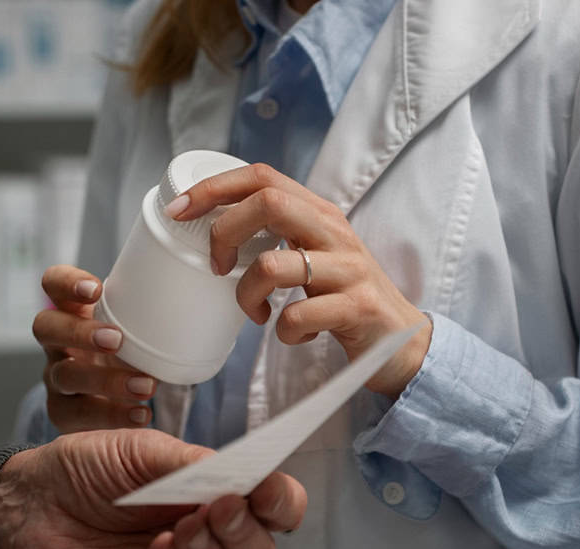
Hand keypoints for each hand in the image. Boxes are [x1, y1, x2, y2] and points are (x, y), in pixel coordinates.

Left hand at [0, 428, 305, 548]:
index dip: (280, 501)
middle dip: (245, 529)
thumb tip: (239, 473)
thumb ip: (192, 462)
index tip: (266, 487)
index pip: (273, 509)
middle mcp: (207, 543)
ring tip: (183, 528)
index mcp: (215, 498)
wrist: (27, 501)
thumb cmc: (83, 471)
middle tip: (219, 506)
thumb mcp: (141, 450)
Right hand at [33, 264, 158, 432]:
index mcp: (72, 310)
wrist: (115, 397)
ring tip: (145, 386)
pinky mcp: (61, 411)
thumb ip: (155, 309)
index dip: (66, 282)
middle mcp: (56, 342)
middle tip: (117, 340)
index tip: (96, 289)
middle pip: (46, 327)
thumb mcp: (134, 326)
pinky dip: (112, 415)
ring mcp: (55, 377)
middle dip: (79, 332)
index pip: (53, 283)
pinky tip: (141, 415)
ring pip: (64, 375)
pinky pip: (78, 414)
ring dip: (105, 380)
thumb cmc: (130, 349)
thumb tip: (211, 291)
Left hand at [166, 163, 432, 397]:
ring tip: (256, 312)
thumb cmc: (341, 297)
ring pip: (274, 265)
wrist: (401, 341)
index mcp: (317, 212)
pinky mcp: (357, 308)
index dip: (213, 188)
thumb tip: (209, 228)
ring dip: (248, 294)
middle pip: (268, 204)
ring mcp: (349, 269)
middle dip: (225, 234)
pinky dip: (284, 331)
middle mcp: (335, 231)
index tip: (177, 212)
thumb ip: (275, 233)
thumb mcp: (312, 253)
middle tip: (219, 268)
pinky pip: (297, 316)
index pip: (262, 177)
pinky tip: (295, 333)